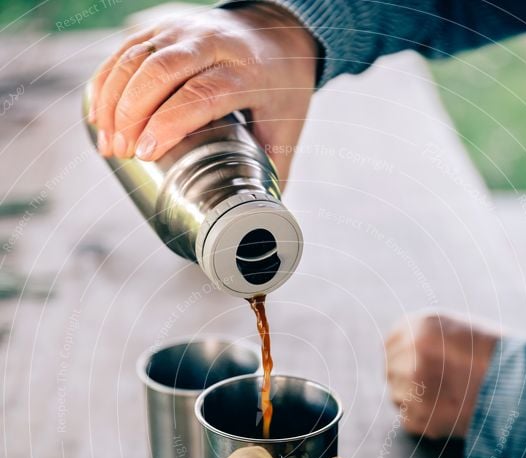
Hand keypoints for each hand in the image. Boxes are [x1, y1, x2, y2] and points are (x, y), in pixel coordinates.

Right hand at [89, 4, 316, 181]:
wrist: (278, 33)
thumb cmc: (280, 87)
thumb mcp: (285, 128)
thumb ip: (270, 172)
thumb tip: (254, 220)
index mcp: (245, 72)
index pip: (200, 94)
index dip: (168, 123)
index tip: (146, 153)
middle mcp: (212, 43)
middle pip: (160, 71)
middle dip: (132, 114)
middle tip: (122, 152)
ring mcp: (184, 30)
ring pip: (136, 57)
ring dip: (114, 101)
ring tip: (108, 143)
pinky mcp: (163, 27)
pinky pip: (125, 49)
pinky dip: (106, 81)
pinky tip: (98, 114)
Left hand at [386, 313, 499, 438]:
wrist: (517, 388)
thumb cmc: (492, 356)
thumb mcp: (454, 329)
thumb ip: (420, 336)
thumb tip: (395, 354)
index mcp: (418, 328)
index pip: (390, 344)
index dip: (402, 354)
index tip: (415, 362)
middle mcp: (409, 355)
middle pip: (391, 371)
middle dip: (407, 376)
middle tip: (435, 382)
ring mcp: (410, 389)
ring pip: (397, 396)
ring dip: (415, 397)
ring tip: (446, 395)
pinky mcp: (417, 418)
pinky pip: (408, 418)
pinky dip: (424, 417)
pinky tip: (446, 409)